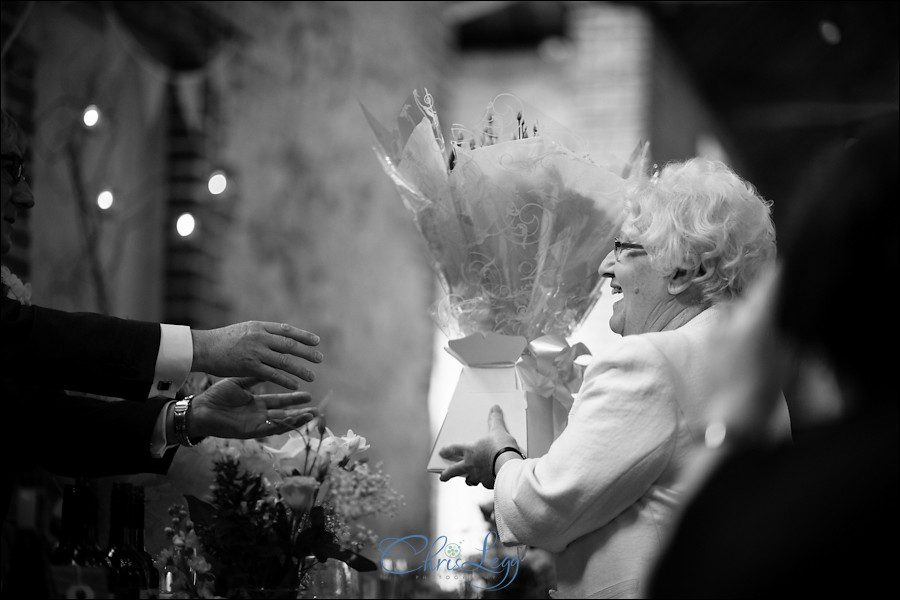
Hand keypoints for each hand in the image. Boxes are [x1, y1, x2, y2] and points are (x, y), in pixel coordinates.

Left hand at [189, 377, 317, 438]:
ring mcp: (256, 423)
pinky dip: (285, 425)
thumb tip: (268, 363)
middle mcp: (259, 414)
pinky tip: (296, 421)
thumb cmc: (216, 396)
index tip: (308, 391)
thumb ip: (254, 376)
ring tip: (312, 414)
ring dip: (297, 419)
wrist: (200, 408)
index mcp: (256, 403)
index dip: (293, 397)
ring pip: (281, 422)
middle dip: (300, 409)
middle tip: (316, 405)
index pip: (280, 401)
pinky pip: (271, 429)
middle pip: (285, 412)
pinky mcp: (251, 431)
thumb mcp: (238, 383)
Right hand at [191, 321, 322, 389]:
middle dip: (306, 352)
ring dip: (300, 369)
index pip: (287, 330)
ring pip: (284, 361)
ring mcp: (255, 351)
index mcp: (260, 327)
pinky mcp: (249, 366)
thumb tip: (279, 336)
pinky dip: (285, 380)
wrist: (203, 348)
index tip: (316, 341)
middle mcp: (260, 337)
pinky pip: (272, 374)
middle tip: (319, 359)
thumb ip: (262, 333)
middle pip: (289, 345)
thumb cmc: (223, 340)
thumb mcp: (245, 330)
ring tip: (312, 376)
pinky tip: (294, 385)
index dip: (303, 335)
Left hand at [438, 405, 519, 488]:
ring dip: (469, 479)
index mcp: (471, 450)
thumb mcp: (499, 431)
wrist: (509, 465)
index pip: (454, 449)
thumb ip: (495, 420)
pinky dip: (486, 482)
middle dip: (447, 474)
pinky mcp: (488, 483)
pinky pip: (484, 484)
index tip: (441, 452)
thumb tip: (495, 407)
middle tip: (442, 477)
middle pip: (454, 471)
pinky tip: (489, 481)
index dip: (447, 450)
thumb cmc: (502, 447)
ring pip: (469, 480)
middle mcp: (471, 465)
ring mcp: (478, 476)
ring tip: (470, 480)